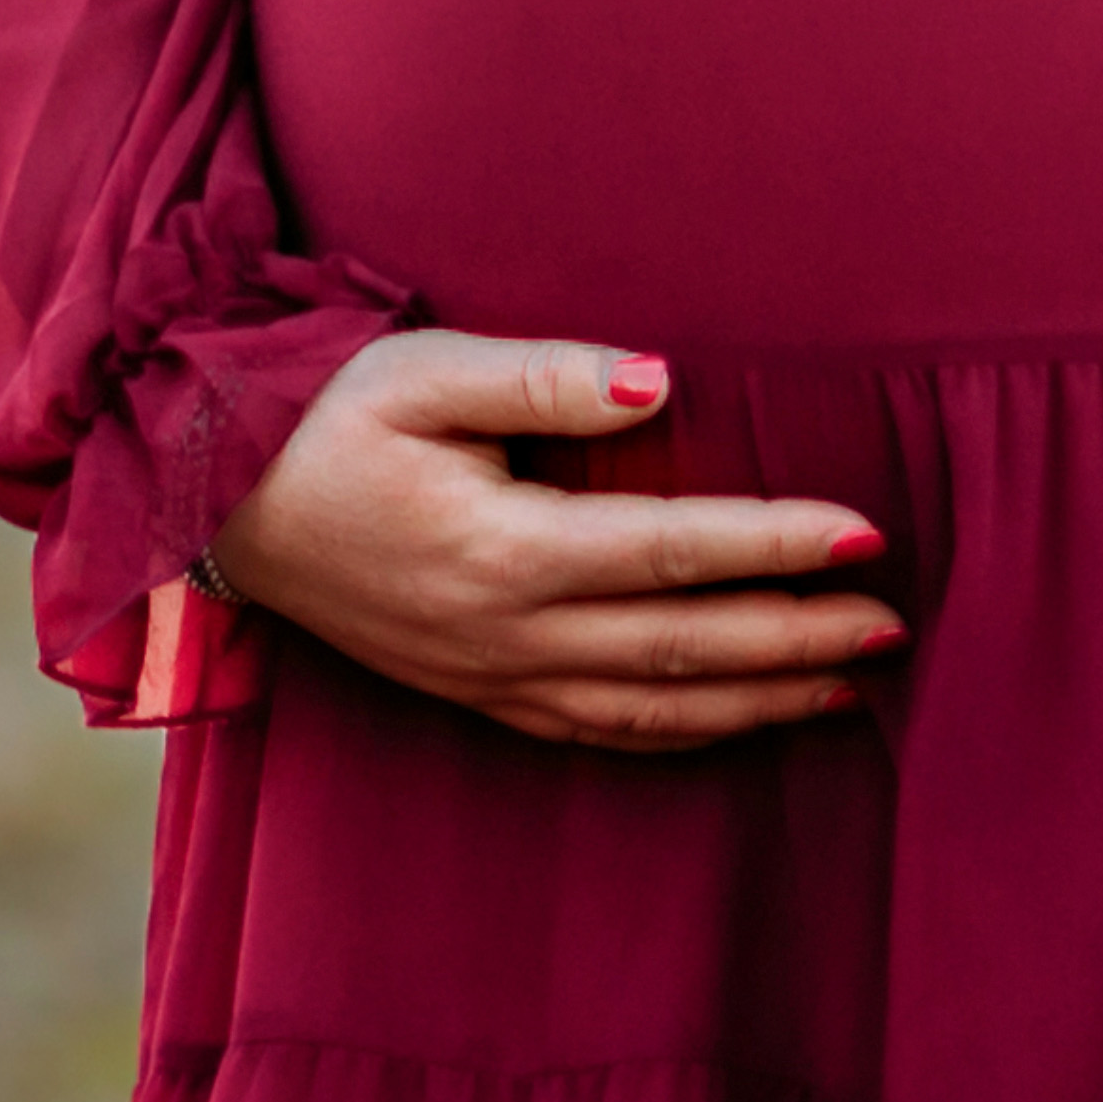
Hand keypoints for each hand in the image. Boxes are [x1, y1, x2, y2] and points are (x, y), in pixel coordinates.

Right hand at [205, 332, 902, 752]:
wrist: (207, 502)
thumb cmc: (320, 416)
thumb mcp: (423, 371)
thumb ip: (547, 382)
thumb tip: (663, 382)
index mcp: (500, 551)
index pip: (674, 555)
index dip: (776, 545)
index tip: (866, 534)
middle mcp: (502, 634)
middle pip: (682, 648)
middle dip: (799, 636)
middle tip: (895, 623)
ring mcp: (486, 677)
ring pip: (651, 708)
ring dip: (759, 698)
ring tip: (851, 681)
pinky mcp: (472, 693)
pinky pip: (597, 731)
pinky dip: (683, 731)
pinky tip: (742, 716)